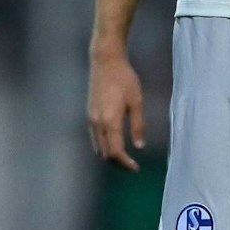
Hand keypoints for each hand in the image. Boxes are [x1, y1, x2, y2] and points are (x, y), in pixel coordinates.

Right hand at [87, 46, 146, 170]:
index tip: (136, 168)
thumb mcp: (137, 101)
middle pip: (105, 153)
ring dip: (110, 156)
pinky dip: (104, 146)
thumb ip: (138, 125)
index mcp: (110, 120)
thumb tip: (139, 147)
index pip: (115, 151)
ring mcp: (91, 119)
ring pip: (98, 147)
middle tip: (132, 166)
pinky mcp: (89, 115)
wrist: (105, 61)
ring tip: (125, 157)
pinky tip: (115, 143)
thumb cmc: (124, 79)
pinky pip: (94, 138)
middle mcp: (97, 123)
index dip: (125, 163)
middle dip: (118, 163)